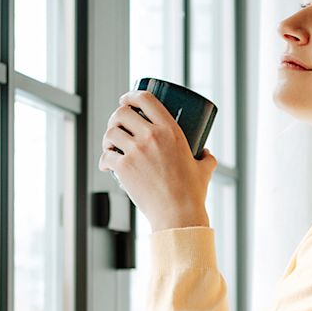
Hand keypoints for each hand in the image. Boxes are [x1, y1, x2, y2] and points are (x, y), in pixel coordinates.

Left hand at [98, 90, 216, 231]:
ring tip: (111, 145)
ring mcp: (136, 151)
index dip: (130, 95)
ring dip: (107, 137)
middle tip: (118, 126)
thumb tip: (206, 152)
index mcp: (171, 130)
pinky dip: (104, 159)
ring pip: (111, 132)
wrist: (178, 215)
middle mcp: (151, 136)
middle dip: (116, 116)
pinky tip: (107, 165)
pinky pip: (106, 156)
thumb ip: (207, 157)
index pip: (145, 99)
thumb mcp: (205, 169)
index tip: (126, 100)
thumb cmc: (192, 193)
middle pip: (122, 113)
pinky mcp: (123, 167)